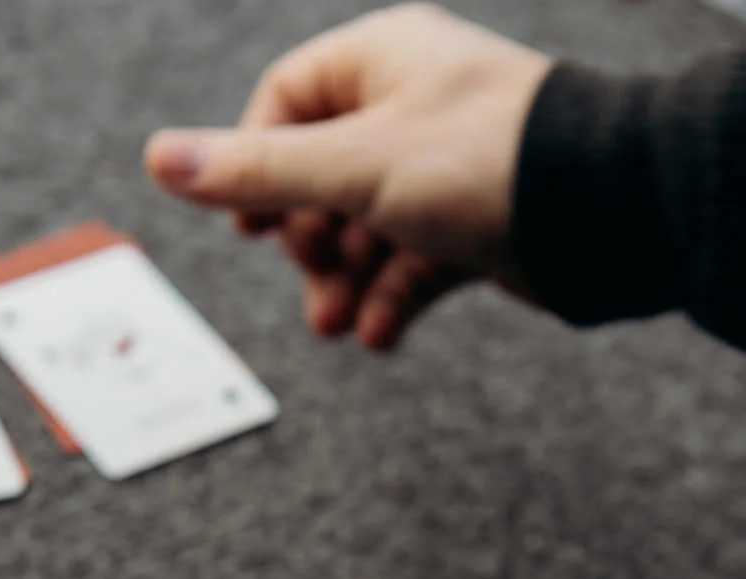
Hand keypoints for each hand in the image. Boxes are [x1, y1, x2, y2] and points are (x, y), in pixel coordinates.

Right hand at [144, 4, 551, 348]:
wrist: (602, 212)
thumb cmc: (486, 162)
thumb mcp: (352, 169)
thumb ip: (256, 173)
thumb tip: (160, 160)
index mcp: (380, 62)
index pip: (284, 105)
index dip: (256, 169)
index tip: (252, 227)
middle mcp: (409, 107)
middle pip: (320, 179)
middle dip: (310, 245)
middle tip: (315, 283)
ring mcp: (443, 167)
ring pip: (366, 229)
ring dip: (345, 284)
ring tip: (341, 327)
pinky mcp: (473, 222)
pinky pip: (412, 262)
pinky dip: (391, 299)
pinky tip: (382, 334)